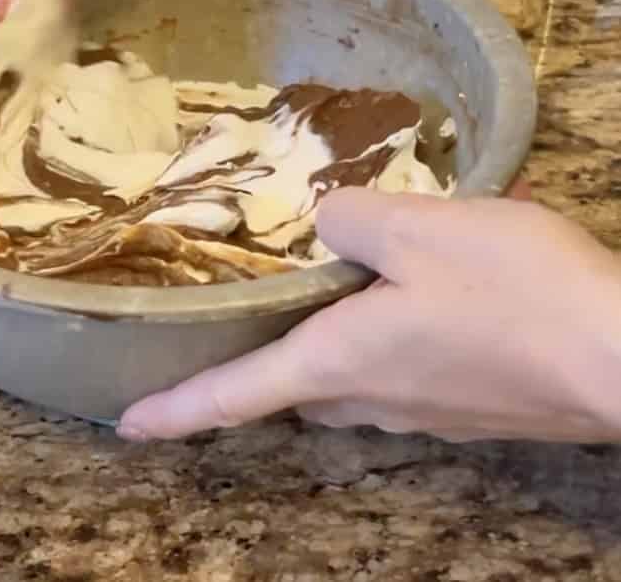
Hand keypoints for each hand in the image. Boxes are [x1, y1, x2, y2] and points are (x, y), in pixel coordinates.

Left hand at [118, 188, 620, 443]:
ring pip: (350, 382)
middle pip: (294, 389)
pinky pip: (405, 374)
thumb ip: (351, 218)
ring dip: (330, 347)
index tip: (129, 425)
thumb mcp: (420, 228)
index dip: (178, 410)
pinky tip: (419, 296)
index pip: (235, 395)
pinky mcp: (473, 404)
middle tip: (251, 320)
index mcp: (340, 361)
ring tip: (334, 294)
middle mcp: (375, 398)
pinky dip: (388, 339)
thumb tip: (322, 220)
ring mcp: (429, 409)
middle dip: (264, 366)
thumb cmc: (513, 293)